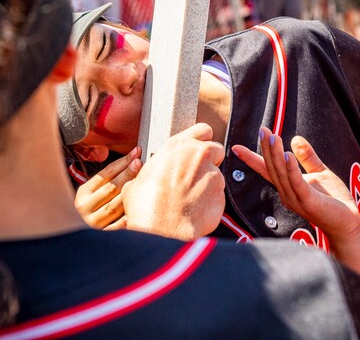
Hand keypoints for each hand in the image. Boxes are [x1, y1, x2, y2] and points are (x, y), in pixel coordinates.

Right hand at [74, 147, 141, 229]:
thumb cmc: (90, 207)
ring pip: (115, 206)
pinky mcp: (102, 235)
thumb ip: (107, 178)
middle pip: (111, 188)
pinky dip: (127, 217)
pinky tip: (138, 208)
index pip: (105, 174)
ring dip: (131, 193)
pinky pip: (117, 226)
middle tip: (140, 162)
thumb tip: (130, 160)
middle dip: (128, 173)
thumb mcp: (91, 191)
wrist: (75, 234)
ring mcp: (93, 222)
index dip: (122, 162)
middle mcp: (86, 207)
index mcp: (83, 193)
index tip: (135, 153)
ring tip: (143, 182)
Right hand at [122, 123, 225, 240]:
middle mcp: (199, 155)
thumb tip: (143, 172)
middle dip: (211, 160)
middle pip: (217, 149)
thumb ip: (151, 170)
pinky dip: (211, 202)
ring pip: (218, 175)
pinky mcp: (221, 195)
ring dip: (209, 184)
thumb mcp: (138, 180)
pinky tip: (196, 211)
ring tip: (190, 199)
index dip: (202, 140)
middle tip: (197, 175)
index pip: (203, 129)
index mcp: (178, 146)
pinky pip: (219, 196)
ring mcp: (213, 174)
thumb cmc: (145, 205)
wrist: (161, 231)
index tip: (198, 151)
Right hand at [233, 128, 359, 240]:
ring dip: (276, 154)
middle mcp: (286, 193)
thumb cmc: (334, 201)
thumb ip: (308, 158)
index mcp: (287, 187)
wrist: (348, 224)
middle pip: (272, 168)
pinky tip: (288, 155)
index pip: (266, 170)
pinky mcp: (309, 202)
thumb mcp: (320, 173)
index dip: (252, 158)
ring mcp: (296, 199)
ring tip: (272, 137)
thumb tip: (295, 138)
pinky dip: (291, 168)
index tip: (236, 147)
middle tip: (263, 130)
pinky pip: (297, 183)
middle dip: (266, 148)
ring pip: (281, 174)